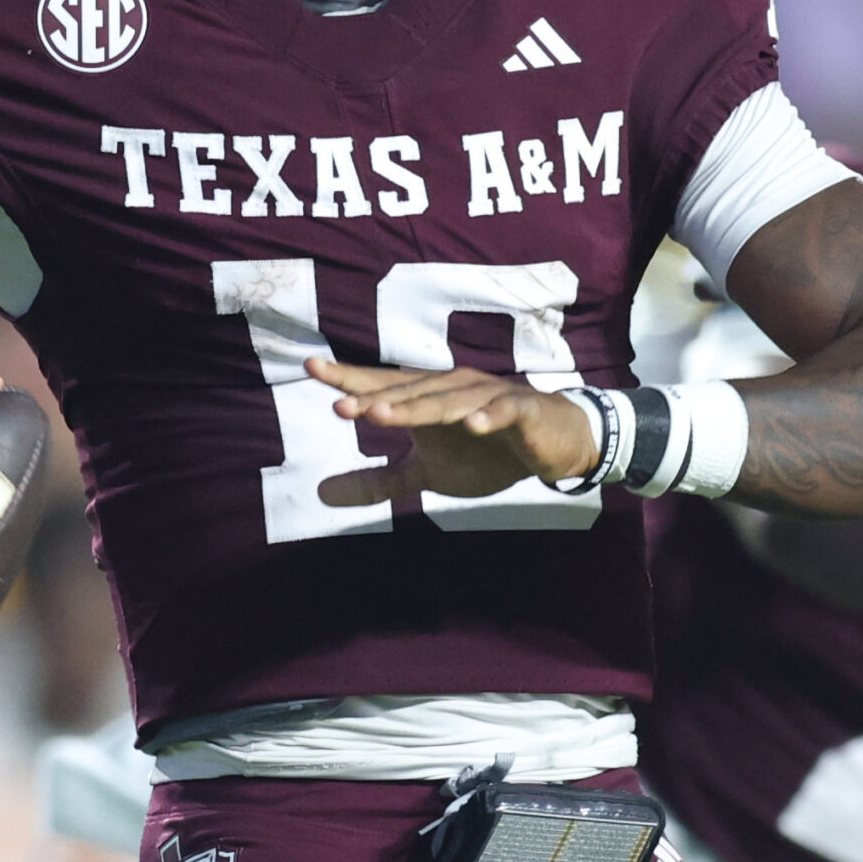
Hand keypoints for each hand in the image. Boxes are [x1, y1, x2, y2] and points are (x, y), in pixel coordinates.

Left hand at [305, 358, 597, 506]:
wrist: (552, 444)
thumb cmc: (485, 451)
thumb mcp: (425, 473)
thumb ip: (378, 481)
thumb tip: (320, 493)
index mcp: (427, 398)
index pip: (383, 386)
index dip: (349, 379)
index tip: (310, 368)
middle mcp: (453, 388)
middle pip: (409, 392)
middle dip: (375, 398)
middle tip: (340, 406)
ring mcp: (487, 396)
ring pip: (448, 400)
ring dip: (418, 407)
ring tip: (384, 415)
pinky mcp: (522, 410)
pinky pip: (504, 411)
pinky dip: (490, 416)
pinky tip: (475, 425)